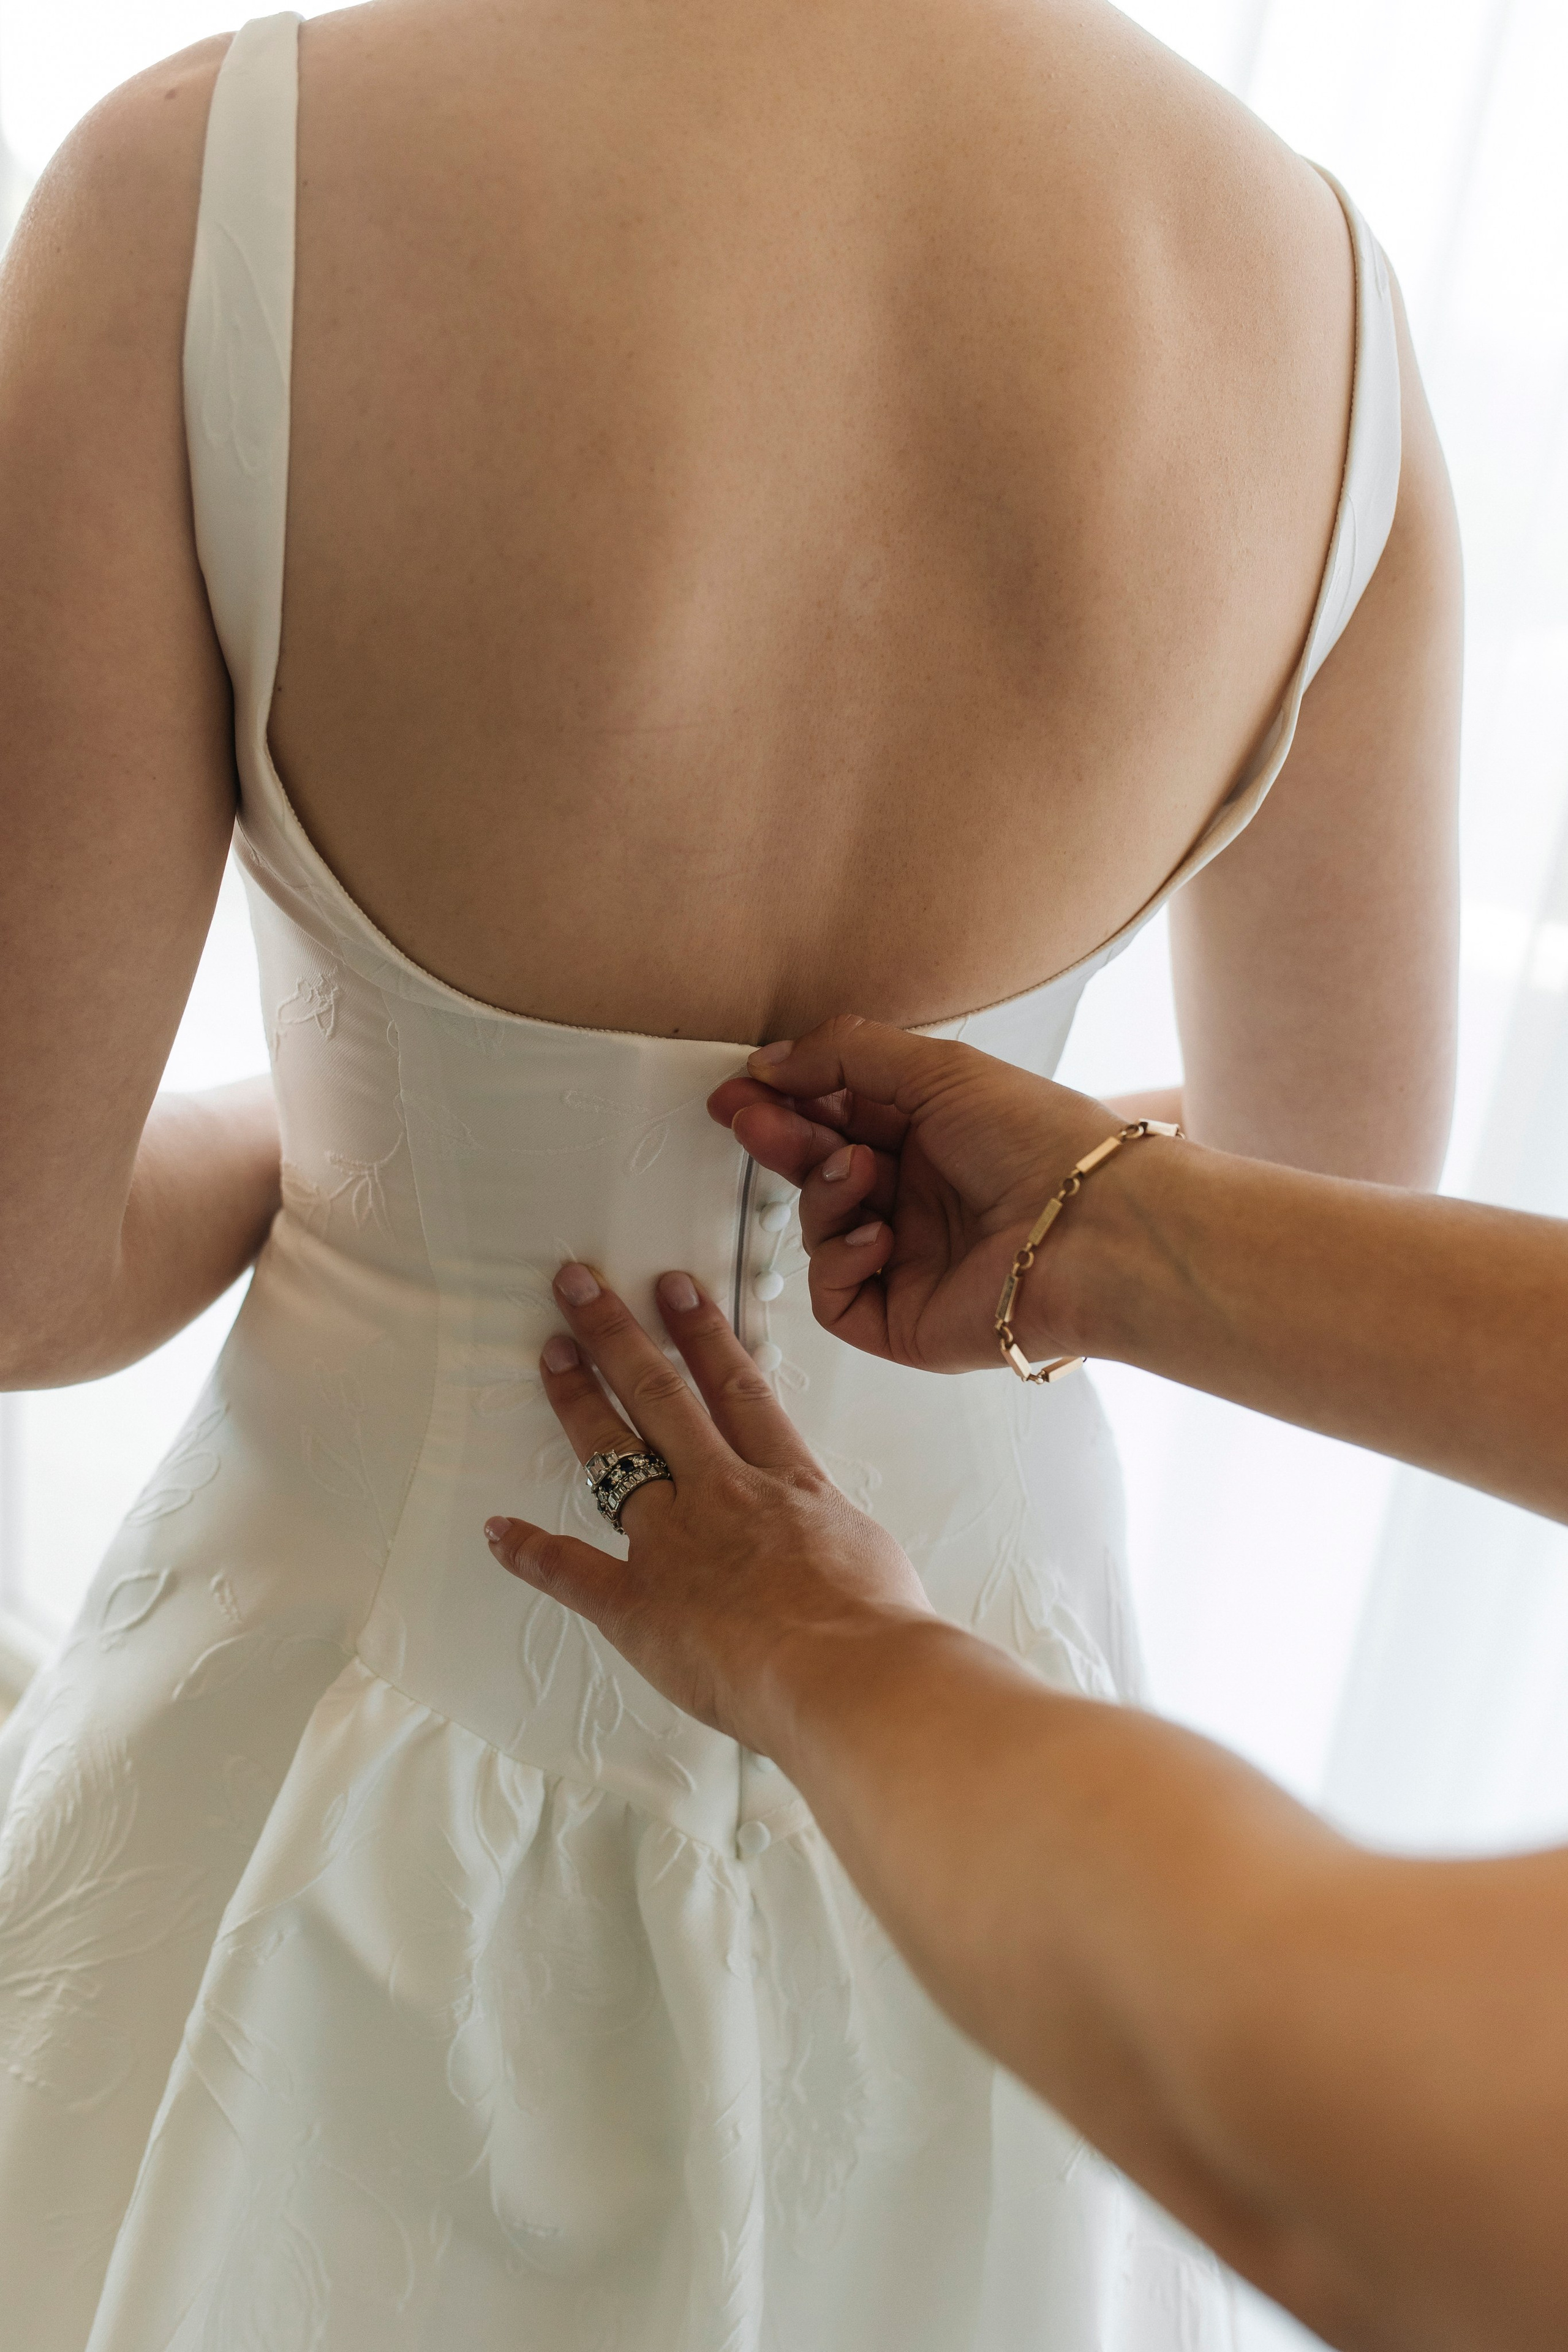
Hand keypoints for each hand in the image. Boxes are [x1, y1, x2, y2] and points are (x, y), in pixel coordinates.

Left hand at [484, 1262, 930, 1749]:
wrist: (852, 1672)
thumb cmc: (879, 1629)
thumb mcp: (873, 1561)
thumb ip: (837, 1544)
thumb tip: (840, 1555)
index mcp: (788, 1484)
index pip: (738, 1389)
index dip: (703, 1334)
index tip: (676, 1292)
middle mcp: (724, 1494)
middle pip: (662, 1395)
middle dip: (618, 1335)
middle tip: (581, 1288)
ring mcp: (675, 1541)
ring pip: (616, 1452)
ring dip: (578, 1399)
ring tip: (553, 1351)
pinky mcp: (639, 1603)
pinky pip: (571, 1571)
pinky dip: (530, 1552)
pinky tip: (499, 1531)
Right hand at [706, 1015, 1128, 1372]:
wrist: (1092, 1229)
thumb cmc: (1042, 1144)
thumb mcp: (937, 1069)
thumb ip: (846, 1055)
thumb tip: (773, 1060)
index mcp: (936, 1135)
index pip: (840, 1115)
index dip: (788, 1099)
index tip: (743, 1086)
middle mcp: (922, 1198)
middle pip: (820, 1169)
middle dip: (782, 1140)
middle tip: (750, 1118)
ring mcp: (911, 1260)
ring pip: (820, 1227)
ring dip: (825, 1193)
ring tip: (860, 1171)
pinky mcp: (903, 1319)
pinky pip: (834, 1295)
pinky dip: (839, 1260)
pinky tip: (875, 1236)